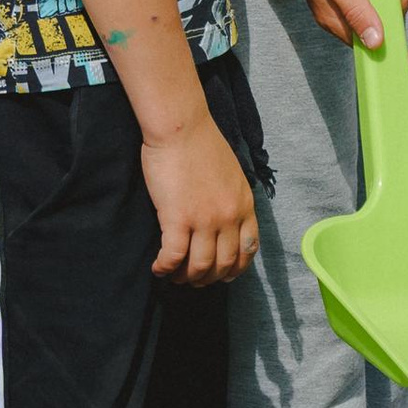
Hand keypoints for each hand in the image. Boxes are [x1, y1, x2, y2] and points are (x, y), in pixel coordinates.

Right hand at [141, 109, 258, 284]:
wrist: (181, 127)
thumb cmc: (201, 144)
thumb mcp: (232, 174)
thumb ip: (232, 199)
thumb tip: (223, 221)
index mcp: (244, 205)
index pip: (248, 249)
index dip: (235, 268)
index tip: (223, 274)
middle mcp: (229, 217)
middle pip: (224, 264)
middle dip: (209, 278)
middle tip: (194, 280)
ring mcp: (205, 220)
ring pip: (200, 266)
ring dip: (186, 277)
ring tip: (174, 276)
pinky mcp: (178, 219)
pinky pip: (174, 256)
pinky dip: (165, 268)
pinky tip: (158, 268)